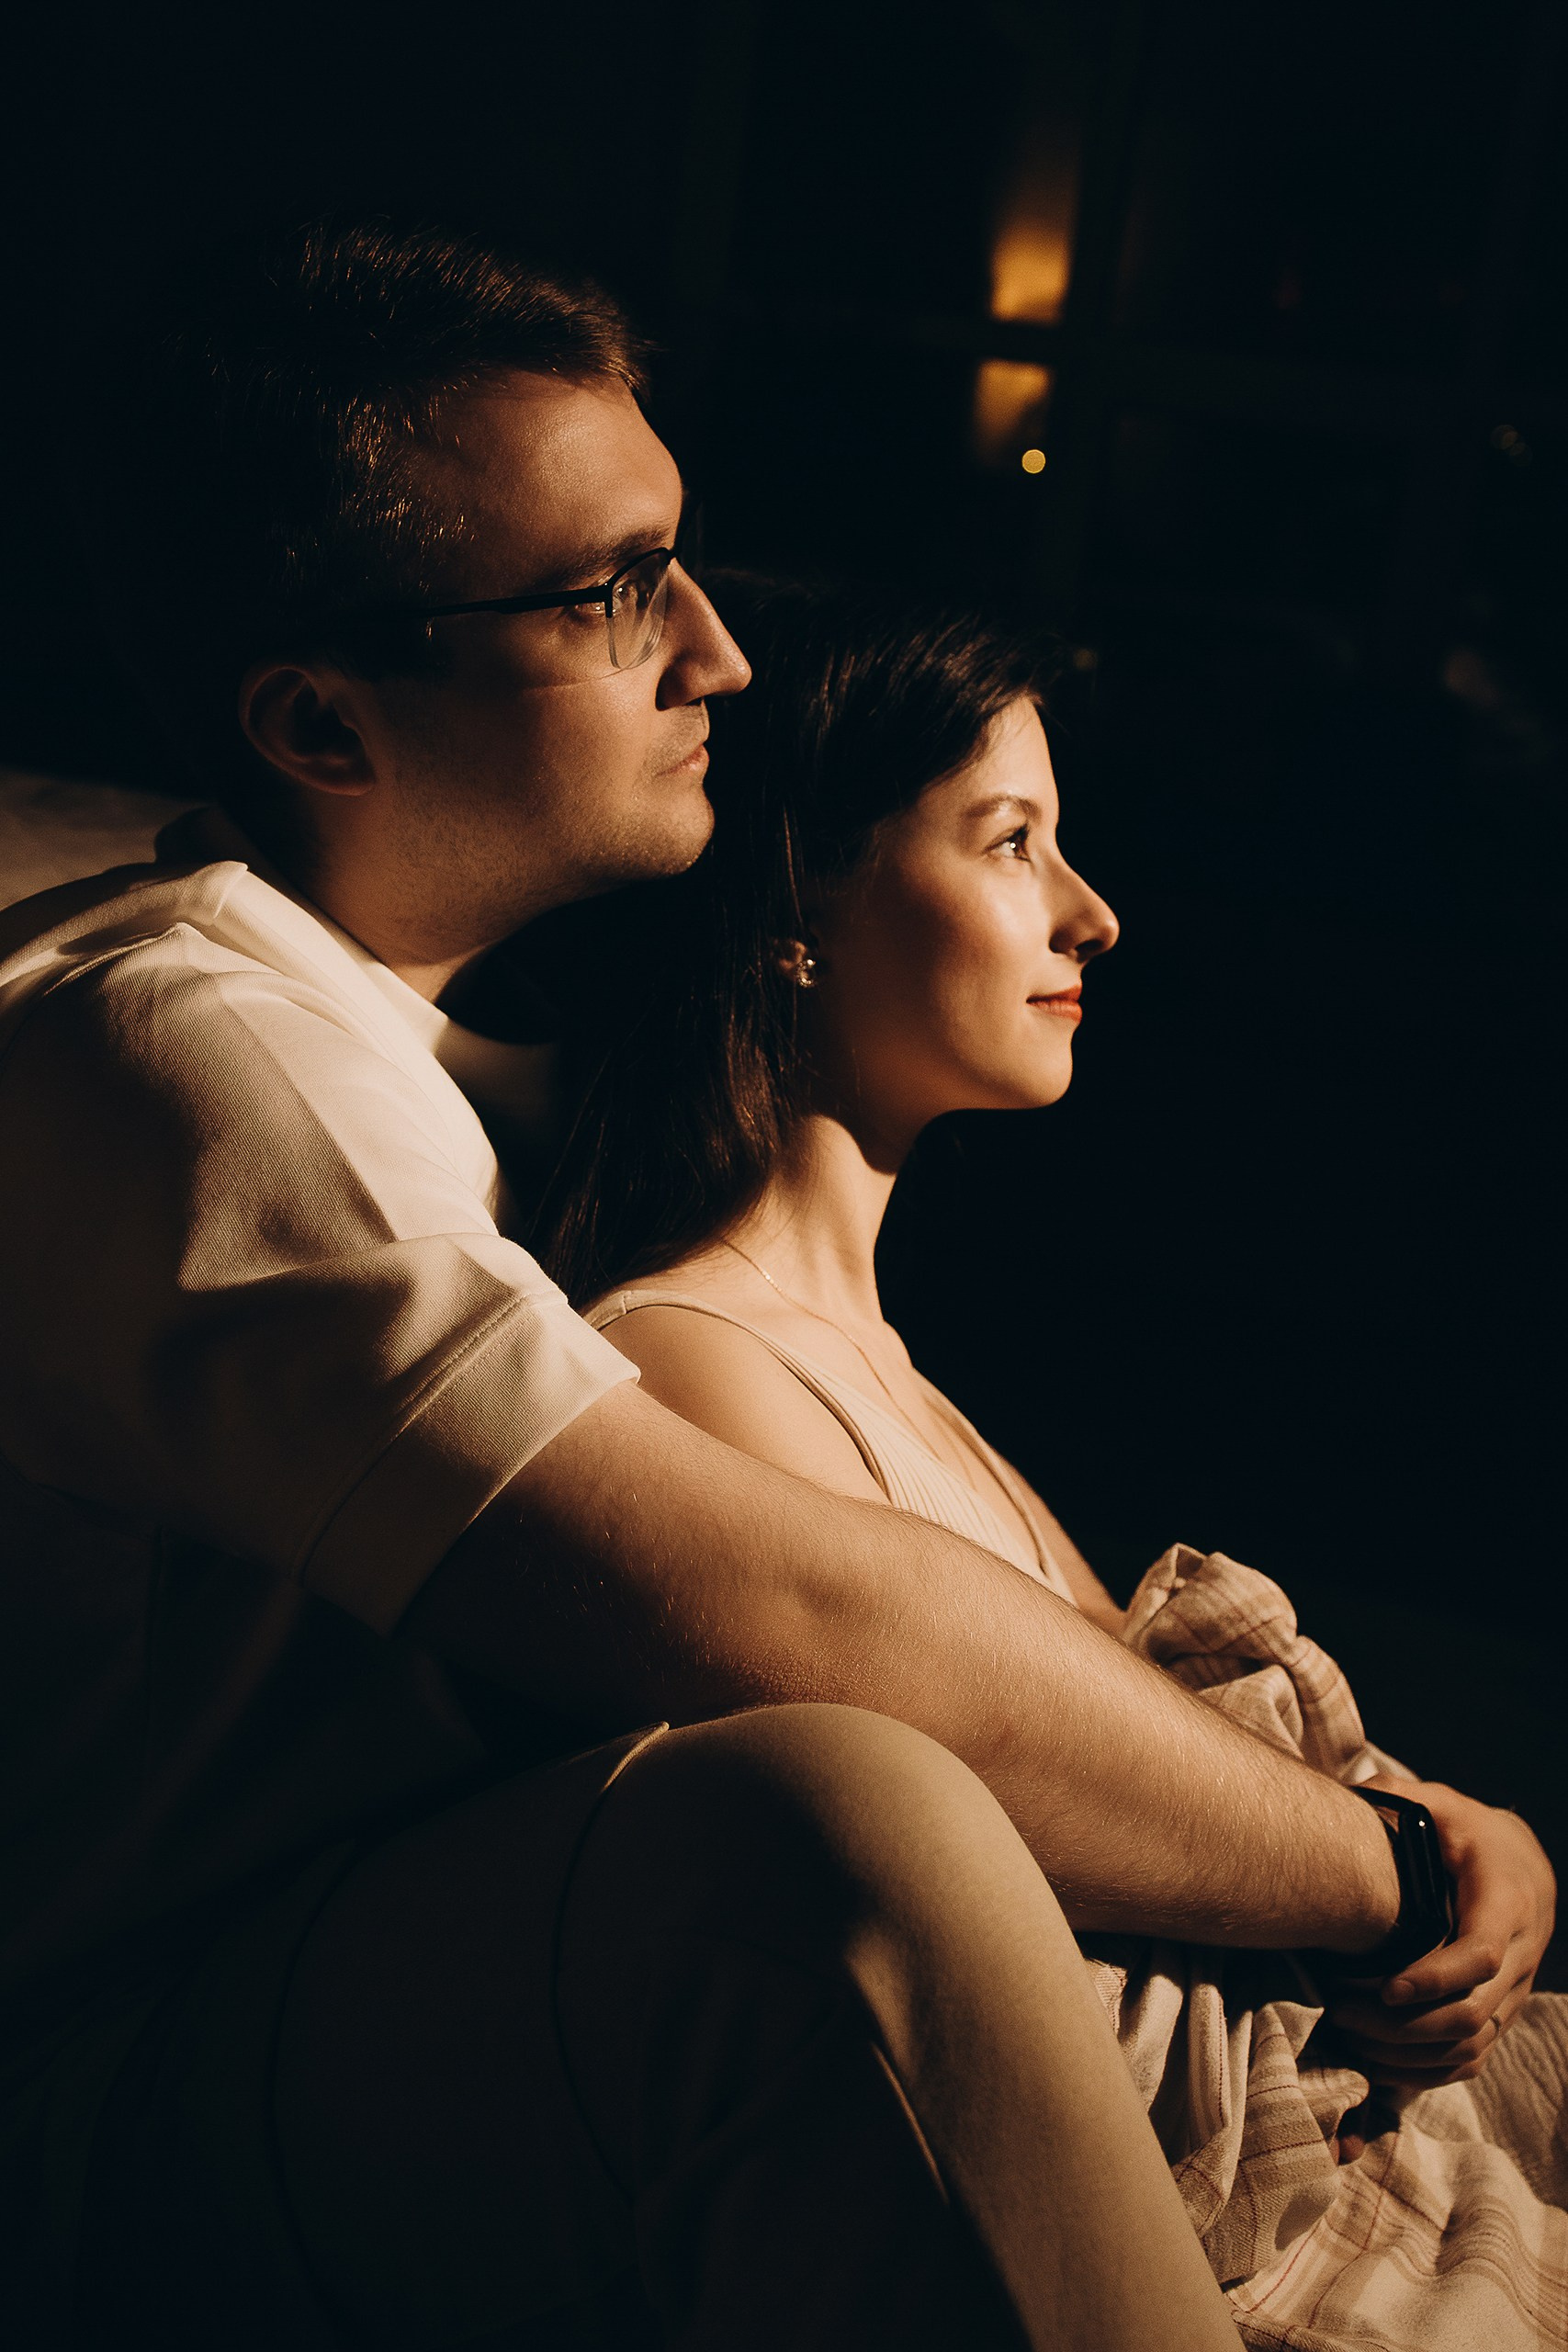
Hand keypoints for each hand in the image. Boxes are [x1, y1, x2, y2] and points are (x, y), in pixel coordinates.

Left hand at [1328, 1777, 1555, 2088]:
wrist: (1524, 1868)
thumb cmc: (1471, 1835)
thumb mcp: (1442, 1805)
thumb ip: (1401, 1797)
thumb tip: (1350, 1794)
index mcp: (1507, 1904)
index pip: (1481, 1955)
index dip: (1436, 1978)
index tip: (1385, 1987)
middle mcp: (1519, 1958)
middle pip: (1472, 2014)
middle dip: (1403, 2024)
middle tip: (1341, 2011)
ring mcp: (1512, 1995)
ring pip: (1470, 2047)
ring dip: (1407, 2053)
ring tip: (1347, 2035)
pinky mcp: (1500, 2017)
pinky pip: (1471, 2061)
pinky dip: (1425, 2072)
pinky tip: (1375, 2063)